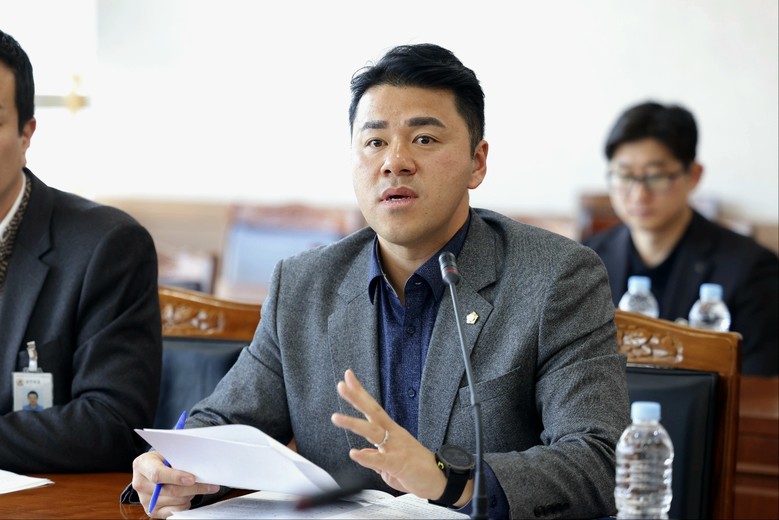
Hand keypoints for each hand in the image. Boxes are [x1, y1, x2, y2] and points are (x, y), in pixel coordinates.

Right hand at [131, 451, 219, 517]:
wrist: (152, 469)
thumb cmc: (163, 459)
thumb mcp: (167, 453)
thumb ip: (178, 459)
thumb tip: (199, 467)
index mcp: (142, 465)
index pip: (158, 474)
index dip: (176, 477)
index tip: (192, 479)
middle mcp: (140, 483)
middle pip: (170, 490)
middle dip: (193, 487)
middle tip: (210, 485)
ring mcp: (145, 499)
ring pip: (176, 501)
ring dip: (191, 494)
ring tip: (194, 486)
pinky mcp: (152, 511)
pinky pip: (175, 511)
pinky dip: (185, 504)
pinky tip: (187, 495)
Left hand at [330, 369, 471, 505]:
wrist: (439, 479)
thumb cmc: (418, 468)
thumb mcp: (391, 463)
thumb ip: (376, 458)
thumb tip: (363, 453)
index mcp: (391, 431)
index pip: (372, 409)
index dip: (359, 394)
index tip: (348, 379)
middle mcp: (393, 435)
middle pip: (373, 412)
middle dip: (356, 398)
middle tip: (342, 385)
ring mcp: (396, 448)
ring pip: (373, 432)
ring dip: (353, 423)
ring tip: (337, 417)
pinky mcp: (398, 464)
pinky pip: (380, 460)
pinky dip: (367, 457)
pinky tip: (354, 453)